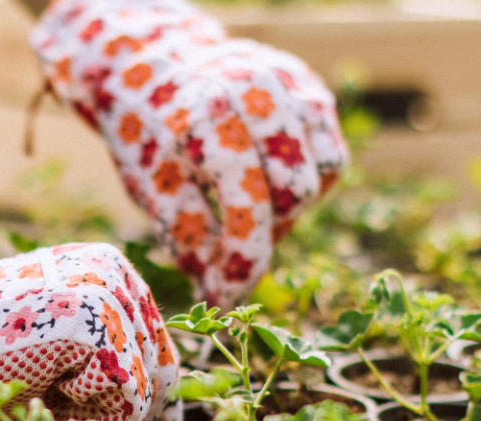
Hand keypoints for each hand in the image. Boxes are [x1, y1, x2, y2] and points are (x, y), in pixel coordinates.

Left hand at [31, 0, 348, 307]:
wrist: (158, 64)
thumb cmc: (150, 132)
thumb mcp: (151, 184)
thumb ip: (187, 234)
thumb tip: (220, 294)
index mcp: (206, 115)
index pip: (247, 203)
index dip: (242, 258)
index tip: (227, 294)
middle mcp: (255, 92)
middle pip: (292, 192)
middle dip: (267, 230)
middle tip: (234, 243)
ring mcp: (290, 85)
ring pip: (320, 175)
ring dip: (289, 209)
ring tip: (251, 211)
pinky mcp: (311, 90)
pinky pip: (330, 157)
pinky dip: (308, 182)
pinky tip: (271, 186)